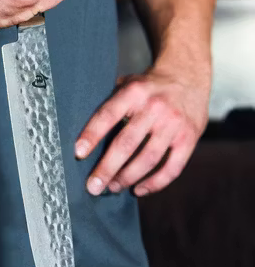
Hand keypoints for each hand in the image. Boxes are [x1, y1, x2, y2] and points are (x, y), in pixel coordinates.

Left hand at [74, 66, 209, 196]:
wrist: (188, 77)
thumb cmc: (149, 86)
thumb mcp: (128, 83)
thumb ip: (110, 102)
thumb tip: (82, 128)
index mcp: (134, 92)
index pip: (108, 115)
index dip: (92, 135)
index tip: (78, 153)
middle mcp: (154, 108)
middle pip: (126, 143)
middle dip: (107, 168)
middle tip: (93, 186)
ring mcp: (174, 124)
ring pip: (148, 159)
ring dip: (128, 178)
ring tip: (112, 188)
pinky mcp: (189, 138)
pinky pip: (172, 168)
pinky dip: (155, 183)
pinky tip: (139, 189)